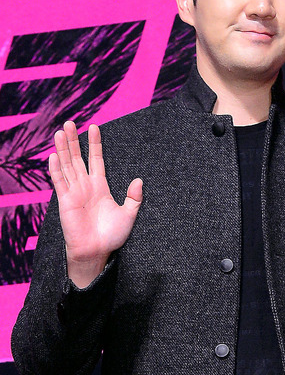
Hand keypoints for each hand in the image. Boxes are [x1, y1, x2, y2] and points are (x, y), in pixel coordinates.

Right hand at [48, 120, 142, 287]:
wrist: (97, 251)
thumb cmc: (111, 236)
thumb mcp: (129, 215)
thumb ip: (134, 198)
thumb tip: (139, 181)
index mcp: (100, 187)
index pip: (96, 160)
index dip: (95, 144)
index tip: (94, 127)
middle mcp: (85, 186)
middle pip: (77, 158)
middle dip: (74, 140)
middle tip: (69, 122)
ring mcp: (74, 192)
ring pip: (67, 165)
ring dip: (63, 149)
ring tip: (60, 131)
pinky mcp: (65, 201)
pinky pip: (60, 181)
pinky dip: (56, 168)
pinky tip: (53, 155)